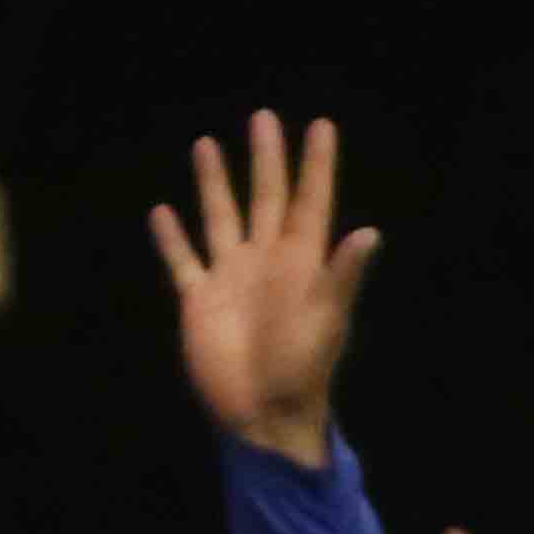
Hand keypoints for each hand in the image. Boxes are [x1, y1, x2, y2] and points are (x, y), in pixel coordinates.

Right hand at [150, 112, 380, 469]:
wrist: (262, 415)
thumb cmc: (302, 371)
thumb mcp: (327, 321)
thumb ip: (342, 276)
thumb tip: (370, 234)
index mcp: (301, 263)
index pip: (312, 202)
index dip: (317, 166)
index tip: (322, 127)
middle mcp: (266, 262)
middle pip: (266, 198)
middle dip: (266, 160)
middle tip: (264, 118)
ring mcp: (231, 278)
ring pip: (221, 218)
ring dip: (215, 183)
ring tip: (207, 143)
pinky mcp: (200, 300)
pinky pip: (183, 260)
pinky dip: (172, 238)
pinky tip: (162, 211)